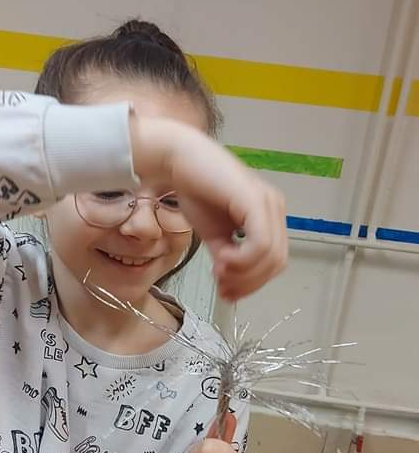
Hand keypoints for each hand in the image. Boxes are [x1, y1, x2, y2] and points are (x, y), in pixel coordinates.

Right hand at [131, 116, 286, 301]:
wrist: (177, 159)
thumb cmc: (194, 189)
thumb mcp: (214, 232)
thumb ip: (226, 254)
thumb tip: (230, 281)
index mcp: (268, 215)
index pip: (274, 261)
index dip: (253, 283)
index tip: (227, 292)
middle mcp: (274, 208)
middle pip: (276, 263)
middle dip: (249, 283)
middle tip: (222, 287)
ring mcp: (267, 203)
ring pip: (271, 257)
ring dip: (244, 274)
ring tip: (218, 271)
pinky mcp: (255, 201)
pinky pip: (260, 244)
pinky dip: (242, 261)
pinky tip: (221, 259)